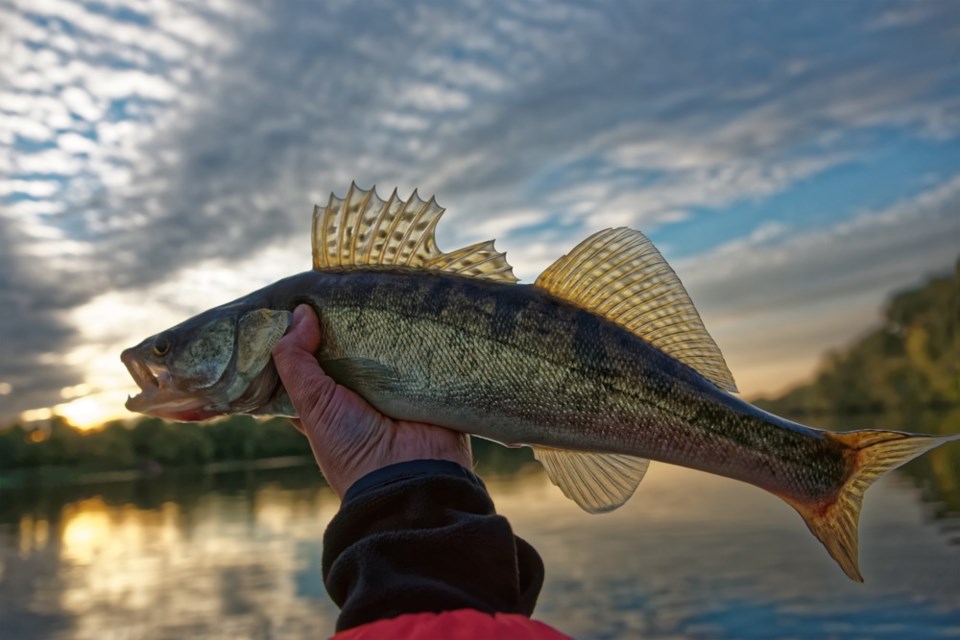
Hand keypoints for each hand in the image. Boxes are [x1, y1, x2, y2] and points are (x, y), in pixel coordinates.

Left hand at [271, 304, 472, 496]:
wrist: (411, 475)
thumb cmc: (352, 447)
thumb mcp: (312, 404)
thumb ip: (295, 360)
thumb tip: (300, 313)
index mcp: (328, 403)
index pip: (313, 361)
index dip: (306, 335)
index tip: (304, 300)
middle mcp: (361, 394)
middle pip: (350, 348)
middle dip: (348, 323)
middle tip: (345, 288)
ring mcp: (396, 388)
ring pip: (386, 345)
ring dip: (385, 324)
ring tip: (380, 288)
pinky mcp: (428, 382)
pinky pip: (422, 350)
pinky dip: (418, 332)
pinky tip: (413, 305)